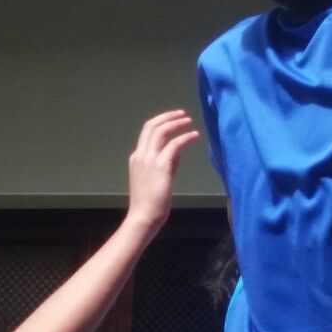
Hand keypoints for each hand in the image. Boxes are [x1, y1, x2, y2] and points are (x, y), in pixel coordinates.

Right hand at [125, 110, 199, 231]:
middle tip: (182, 114)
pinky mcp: (161, 166)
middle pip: (151, 126)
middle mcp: (140, 155)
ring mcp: (149, 159)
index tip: (173, 120)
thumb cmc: (150, 204)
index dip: (161, 123)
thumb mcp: (157, 179)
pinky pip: (174, 145)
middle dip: (168, 117)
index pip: (147, 133)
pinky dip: (185, 137)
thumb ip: (166, 164)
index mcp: (137, 158)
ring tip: (189, 121)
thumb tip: (178, 150)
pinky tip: (194, 136)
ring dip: (176, 123)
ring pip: (161, 131)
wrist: (144, 217)